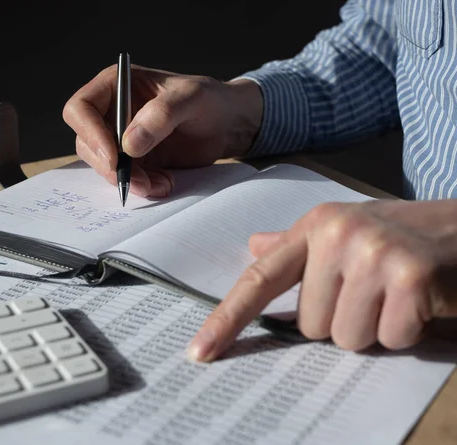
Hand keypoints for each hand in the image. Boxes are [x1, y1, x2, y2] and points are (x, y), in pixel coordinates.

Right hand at [63, 64, 262, 196]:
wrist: (227, 124)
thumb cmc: (209, 100)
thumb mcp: (191, 98)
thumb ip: (162, 115)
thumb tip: (128, 144)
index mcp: (115, 85)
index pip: (80, 109)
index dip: (90, 134)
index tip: (114, 157)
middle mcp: (112, 112)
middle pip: (87, 143)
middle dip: (111, 166)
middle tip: (140, 181)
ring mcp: (120, 139)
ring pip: (104, 166)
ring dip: (130, 180)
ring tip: (162, 183)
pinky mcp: (134, 161)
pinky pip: (126, 179)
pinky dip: (143, 187)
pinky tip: (165, 184)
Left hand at [187, 199, 456, 360]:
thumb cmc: (402, 235)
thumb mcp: (346, 230)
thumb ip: (297, 246)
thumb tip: (254, 248)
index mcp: (316, 225)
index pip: (260, 279)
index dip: (227, 318)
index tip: (200, 352)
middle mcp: (339, 234)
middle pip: (310, 325)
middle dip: (342, 322)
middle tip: (372, 294)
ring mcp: (375, 253)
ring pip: (346, 338)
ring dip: (374, 329)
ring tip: (395, 297)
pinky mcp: (411, 277)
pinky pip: (389, 339)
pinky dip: (406, 332)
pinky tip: (420, 302)